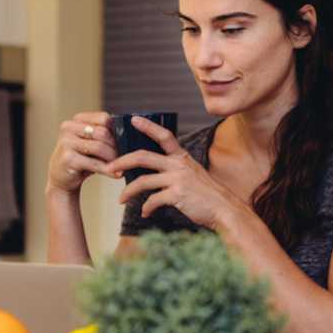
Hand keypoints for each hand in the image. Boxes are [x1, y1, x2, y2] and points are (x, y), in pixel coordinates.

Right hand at [46, 112, 120, 192]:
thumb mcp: (91, 144)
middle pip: (102, 133)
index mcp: (76, 120)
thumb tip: (128, 136)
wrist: (61, 179)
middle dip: (115, 147)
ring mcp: (66, 142)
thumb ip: (104, 136)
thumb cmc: (81, 159)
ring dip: (113, 159)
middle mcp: (69, 128)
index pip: (104, 118)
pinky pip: (94, 163)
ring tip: (119, 166)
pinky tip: (116, 174)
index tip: (121, 143)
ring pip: (99, 147)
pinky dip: (108, 170)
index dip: (115, 131)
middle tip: (122, 157)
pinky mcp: (68, 158)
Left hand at [105, 116, 246, 229]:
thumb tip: (153, 174)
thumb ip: (176, 170)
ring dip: (128, 192)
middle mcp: (179, 165)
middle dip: (121, 161)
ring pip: (143, 181)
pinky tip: (145, 213)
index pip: (164, 136)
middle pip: (143, 157)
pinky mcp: (177, 195)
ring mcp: (178, 179)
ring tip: (120, 200)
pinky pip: (153, 200)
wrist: (224, 209)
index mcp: (182, 157)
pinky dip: (146, 208)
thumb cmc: (208, 195)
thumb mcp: (194, 175)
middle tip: (108, 168)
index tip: (133, 119)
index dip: (148, 126)